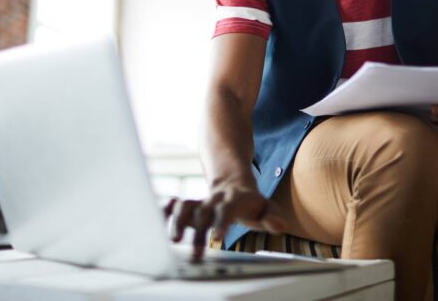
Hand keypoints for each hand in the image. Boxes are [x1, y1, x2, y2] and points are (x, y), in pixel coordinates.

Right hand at [163, 178, 284, 259]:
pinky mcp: (189, 206)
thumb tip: (280, 225)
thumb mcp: (267, 208)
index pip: (228, 210)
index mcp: (234, 199)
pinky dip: (165, 211)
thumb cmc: (252, 203)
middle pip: (204, 213)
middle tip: (197, 254)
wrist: (234, 184)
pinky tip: (157, 219)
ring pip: (186, 207)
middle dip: (199, 232)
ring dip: (177, 222)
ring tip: (174, 241)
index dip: (222, 222)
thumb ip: (273, 217)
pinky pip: (174, 206)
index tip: (217, 237)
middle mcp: (214, 200)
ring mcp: (200, 202)